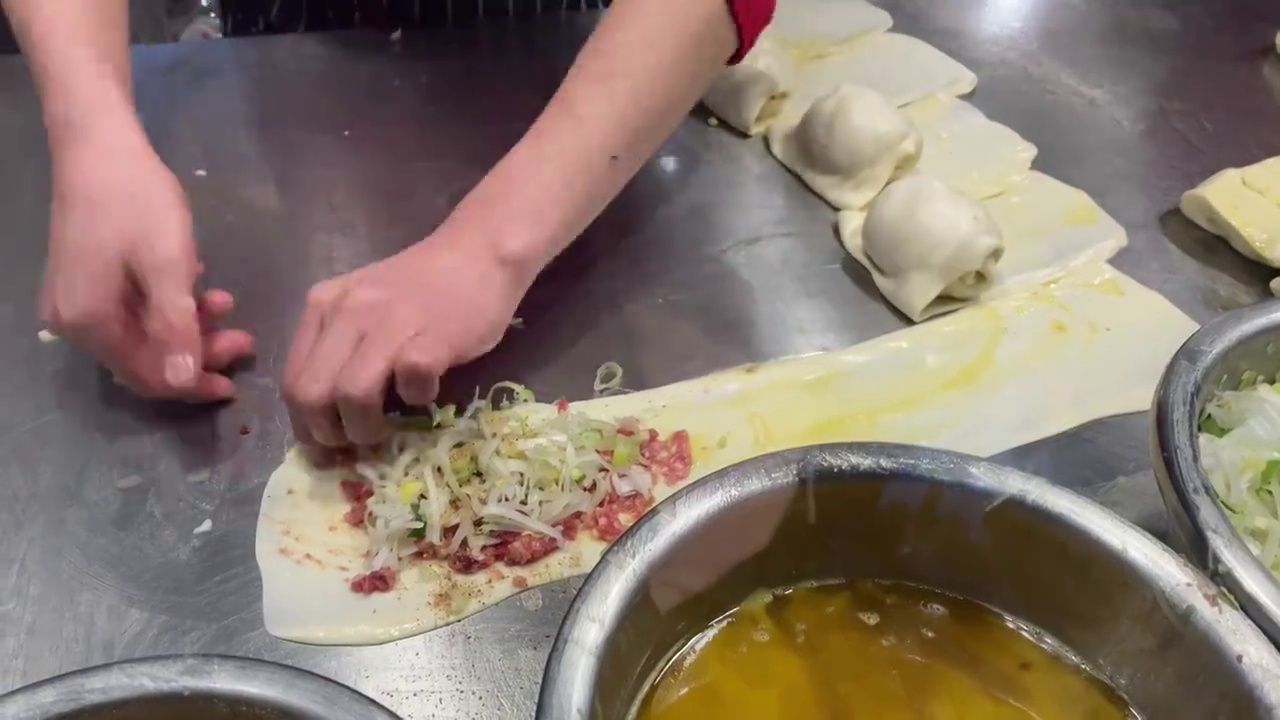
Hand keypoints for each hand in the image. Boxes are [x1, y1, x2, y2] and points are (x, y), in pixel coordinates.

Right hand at [41, 129, 253, 399]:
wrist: (100, 144)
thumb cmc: (136, 200)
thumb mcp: (167, 265)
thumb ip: (175, 325)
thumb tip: (180, 382)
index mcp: (88, 323)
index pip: (146, 377)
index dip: (192, 385)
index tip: (235, 382)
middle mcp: (73, 322)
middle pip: (144, 359)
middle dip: (197, 353)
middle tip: (244, 338)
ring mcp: (78, 302)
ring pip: (143, 336)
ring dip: (189, 327)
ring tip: (227, 304)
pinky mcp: (88, 282)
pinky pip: (134, 312)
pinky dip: (170, 307)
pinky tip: (200, 287)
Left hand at [283, 236, 526, 446]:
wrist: (478, 253)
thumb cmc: (423, 286)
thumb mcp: (364, 305)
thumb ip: (341, 346)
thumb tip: (328, 414)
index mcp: (323, 305)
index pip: (292, 380)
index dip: (304, 424)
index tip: (326, 443)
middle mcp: (348, 312)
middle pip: (311, 394)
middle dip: (328, 433)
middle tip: (354, 442)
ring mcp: (390, 323)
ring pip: (352, 394)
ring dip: (366, 428)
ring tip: (386, 430)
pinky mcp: (432, 337)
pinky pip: (411, 384)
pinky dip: (418, 399)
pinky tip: (427, 389)